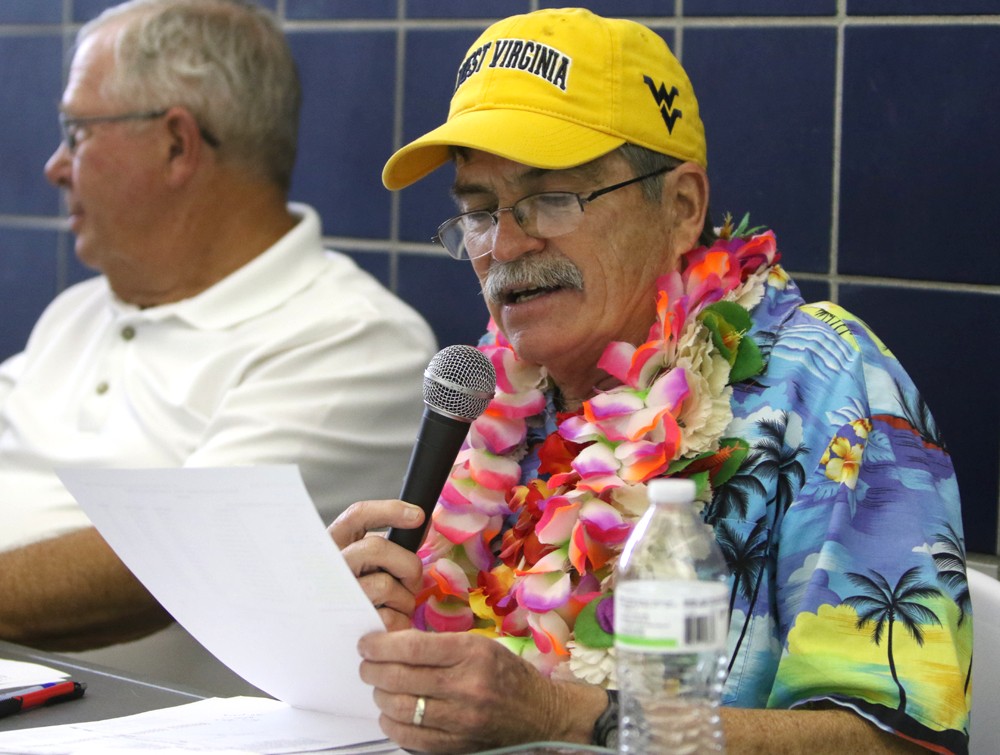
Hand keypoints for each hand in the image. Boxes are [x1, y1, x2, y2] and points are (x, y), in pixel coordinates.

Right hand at [328, 500, 424, 630]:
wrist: (333, 644)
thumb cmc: (360, 598)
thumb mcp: (368, 566)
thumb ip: (388, 545)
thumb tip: (421, 521)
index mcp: (334, 547)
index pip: (357, 515)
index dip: (390, 511)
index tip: (418, 516)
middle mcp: (330, 569)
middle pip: (376, 547)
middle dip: (406, 563)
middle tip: (412, 579)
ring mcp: (336, 598)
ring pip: (385, 584)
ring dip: (404, 598)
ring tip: (395, 607)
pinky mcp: (348, 627)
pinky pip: (389, 617)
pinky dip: (399, 622)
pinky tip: (389, 625)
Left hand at [357, 629, 602, 752]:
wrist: (540, 713)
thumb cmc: (507, 674)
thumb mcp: (480, 645)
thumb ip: (439, 645)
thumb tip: (393, 644)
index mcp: (473, 653)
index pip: (412, 647)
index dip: (381, 645)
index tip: (367, 644)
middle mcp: (467, 686)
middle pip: (400, 677)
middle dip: (373, 669)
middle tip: (367, 666)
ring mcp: (461, 720)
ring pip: (400, 708)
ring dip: (380, 696)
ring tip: (380, 688)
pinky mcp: (457, 745)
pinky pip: (410, 738)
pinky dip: (393, 724)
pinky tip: (392, 713)